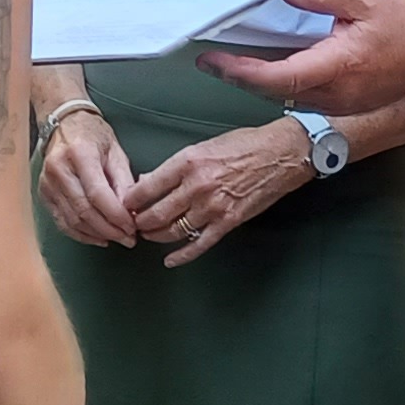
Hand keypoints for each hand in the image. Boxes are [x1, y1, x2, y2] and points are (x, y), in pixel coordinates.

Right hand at [35, 110, 140, 249]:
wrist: (64, 123)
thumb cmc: (93, 135)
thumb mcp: (116, 152)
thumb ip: (123, 182)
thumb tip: (131, 212)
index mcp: (80, 153)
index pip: (97, 193)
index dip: (116, 215)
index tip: (133, 227)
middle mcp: (59, 169)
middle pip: (84, 210)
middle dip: (109, 229)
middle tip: (129, 239)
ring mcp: (47, 183)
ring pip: (73, 220)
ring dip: (97, 234)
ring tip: (117, 238)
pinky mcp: (43, 194)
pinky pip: (62, 221)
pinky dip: (81, 234)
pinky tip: (98, 237)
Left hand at [121, 120, 310, 266]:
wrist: (280, 154)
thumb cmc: (245, 144)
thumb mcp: (204, 146)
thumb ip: (176, 166)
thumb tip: (150, 180)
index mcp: (188, 162)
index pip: (147, 187)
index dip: (131, 200)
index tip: (125, 204)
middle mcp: (197, 186)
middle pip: (156, 213)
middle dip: (140, 222)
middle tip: (133, 223)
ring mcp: (212, 207)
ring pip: (172, 231)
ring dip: (156, 236)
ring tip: (149, 235)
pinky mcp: (228, 222)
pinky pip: (199, 244)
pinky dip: (182, 256)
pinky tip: (171, 260)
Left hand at [201, 0, 404, 113]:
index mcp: (337, 67)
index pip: (276, 78)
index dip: (240, 71)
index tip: (213, 60)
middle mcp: (335, 94)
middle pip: (274, 91)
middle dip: (240, 76)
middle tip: (212, 59)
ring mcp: (341, 104)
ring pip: (287, 97)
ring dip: (260, 81)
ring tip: (234, 61)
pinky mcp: (346, 105)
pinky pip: (304, 97)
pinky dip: (282, 84)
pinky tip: (271, 67)